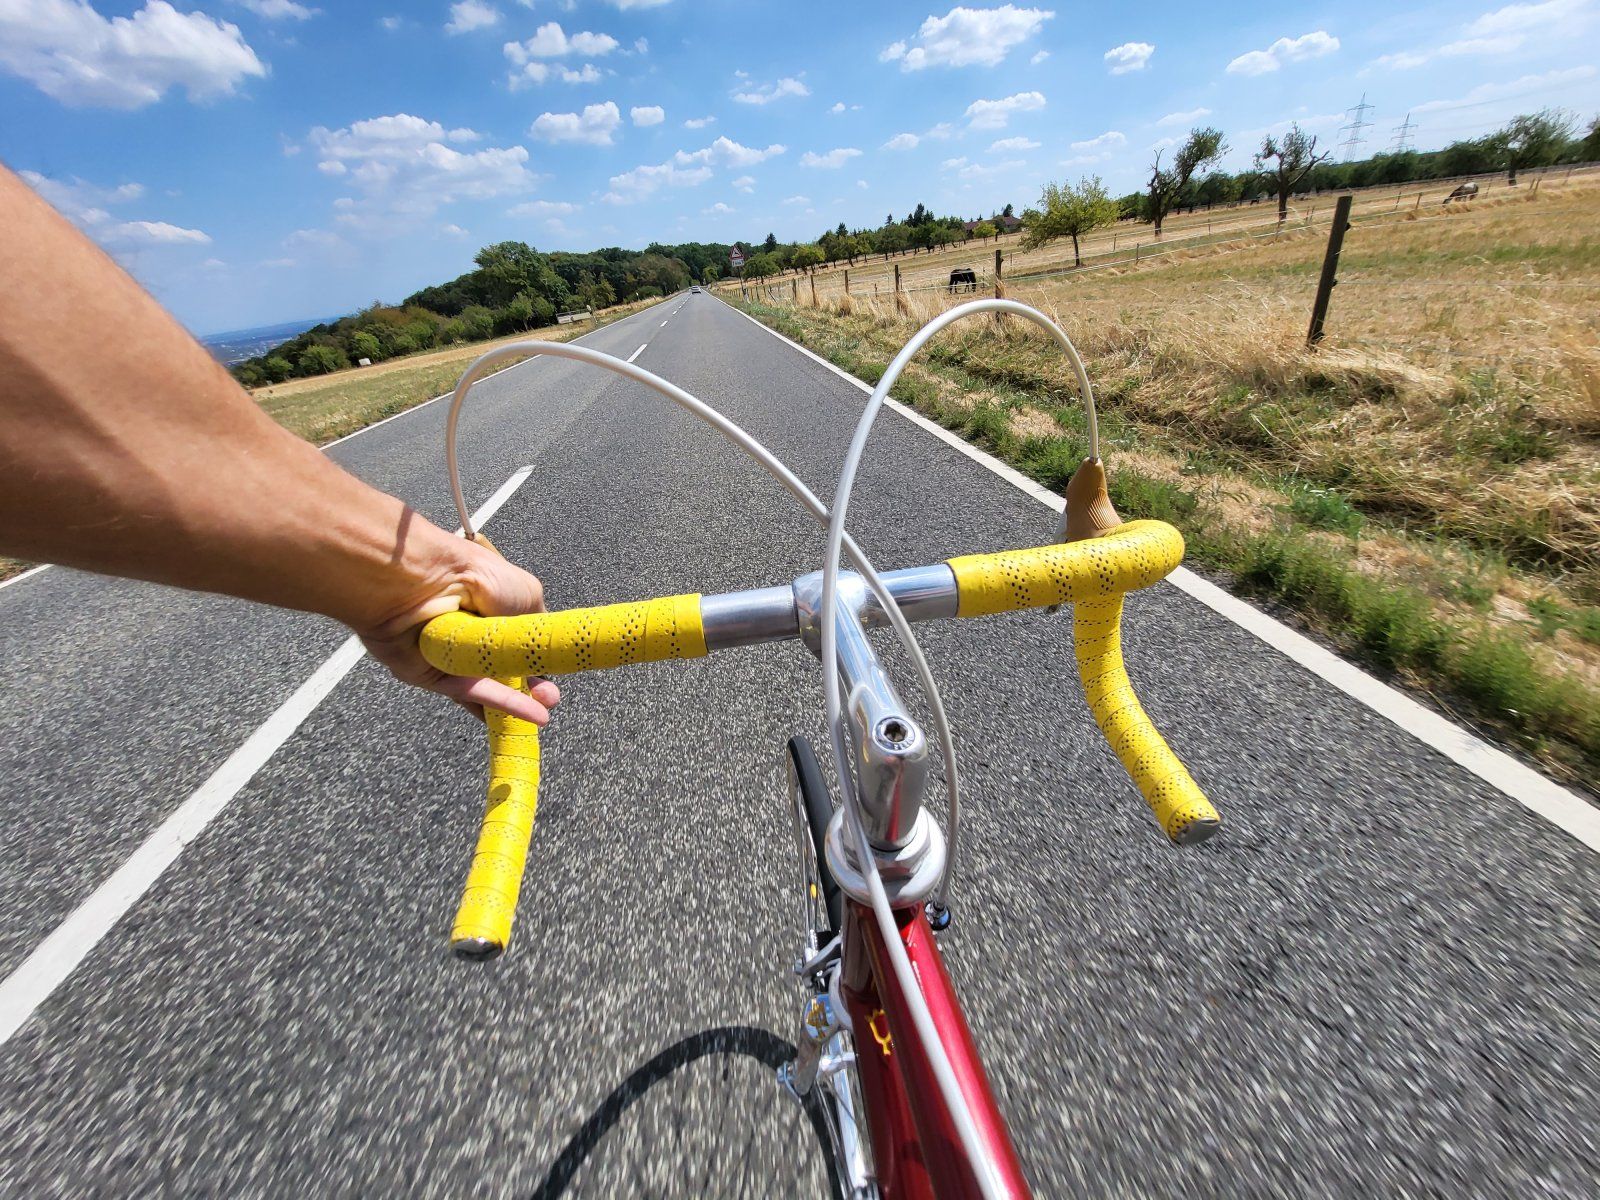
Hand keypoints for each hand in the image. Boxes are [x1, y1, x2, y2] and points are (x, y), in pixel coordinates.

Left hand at [357, 535, 560, 724]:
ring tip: (546, 709)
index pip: (520, 641)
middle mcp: (474, 634)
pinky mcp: (437, 680)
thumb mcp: (526, 592)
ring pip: (493, 686)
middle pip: (508, 669)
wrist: (426, 582)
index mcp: (493, 609)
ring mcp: (455, 660)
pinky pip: (475, 695)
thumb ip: (539, 622)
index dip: (540, 658)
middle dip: (534, 684)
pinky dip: (504, 706)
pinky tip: (533, 715)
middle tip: (552, 696)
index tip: (558, 670)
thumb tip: (544, 645)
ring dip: (521, 700)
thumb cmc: (476, 577)